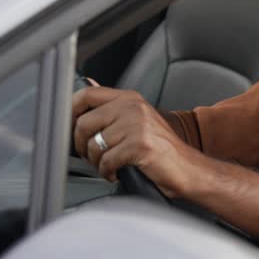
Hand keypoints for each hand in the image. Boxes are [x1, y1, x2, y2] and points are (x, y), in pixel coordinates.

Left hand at [71, 86, 203, 197]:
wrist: (187, 169)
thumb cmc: (161, 148)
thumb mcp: (137, 119)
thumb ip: (111, 105)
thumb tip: (86, 85)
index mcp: (130, 98)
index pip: (87, 94)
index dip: (70, 112)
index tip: (71, 128)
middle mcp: (134, 107)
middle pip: (84, 123)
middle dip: (81, 146)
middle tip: (92, 156)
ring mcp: (138, 125)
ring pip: (94, 145)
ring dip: (97, 162)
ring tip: (110, 165)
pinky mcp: (139, 145)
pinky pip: (106, 161)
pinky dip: (108, 172)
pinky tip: (117, 173)